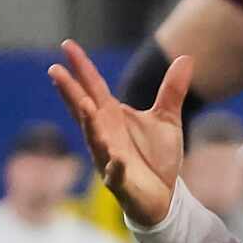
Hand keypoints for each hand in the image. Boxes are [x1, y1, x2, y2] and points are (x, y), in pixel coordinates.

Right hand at [48, 39, 188, 229]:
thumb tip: (187, 57)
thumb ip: (172, 90)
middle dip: (70, 92)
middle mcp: (104, 134)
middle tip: (55, 71)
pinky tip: (116, 158)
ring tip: (84, 105)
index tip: (67, 46)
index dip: (81, 68)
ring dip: (89, 124)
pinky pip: (115, 174)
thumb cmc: (157, 157)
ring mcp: (109, 159)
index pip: (94, 87)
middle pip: (84, 110)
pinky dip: (114, 166)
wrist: (165, 197)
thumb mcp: (167, 119)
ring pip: (95, 140)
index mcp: (112, 116)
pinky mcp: (121, 183)